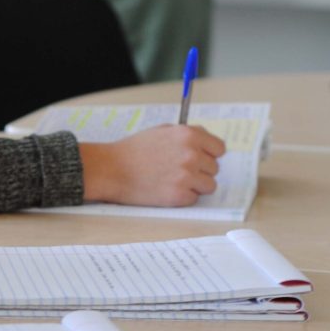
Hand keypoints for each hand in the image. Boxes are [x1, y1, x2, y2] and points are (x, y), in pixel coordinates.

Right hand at [79, 125, 226, 206]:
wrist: (110, 169)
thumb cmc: (132, 150)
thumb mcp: (162, 131)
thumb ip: (187, 135)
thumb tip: (207, 145)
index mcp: (189, 135)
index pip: (219, 149)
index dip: (209, 155)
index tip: (199, 159)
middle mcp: (192, 155)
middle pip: (214, 169)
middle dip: (199, 171)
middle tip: (177, 172)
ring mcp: (187, 176)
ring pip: (209, 186)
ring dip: (194, 186)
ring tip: (173, 182)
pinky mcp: (179, 196)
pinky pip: (193, 199)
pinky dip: (182, 198)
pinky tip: (165, 190)